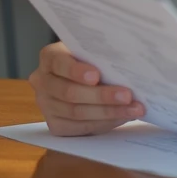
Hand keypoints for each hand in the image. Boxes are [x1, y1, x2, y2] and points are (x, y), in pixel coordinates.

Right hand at [29, 42, 144, 135]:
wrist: (85, 75)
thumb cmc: (95, 58)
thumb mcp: (96, 50)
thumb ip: (103, 54)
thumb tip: (128, 63)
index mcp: (50, 57)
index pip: (59, 63)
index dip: (76, 71)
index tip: (96, 75)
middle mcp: (42, 81)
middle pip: (69, 92)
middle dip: (101, 96)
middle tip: (127, 95)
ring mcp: (46, 105)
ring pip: (76, 112)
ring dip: (109, 112)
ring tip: (134, 109)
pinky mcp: (55, 124)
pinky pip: (80, 127)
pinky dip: (104, 123)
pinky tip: (122, 117)